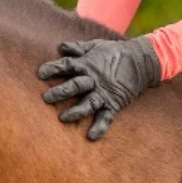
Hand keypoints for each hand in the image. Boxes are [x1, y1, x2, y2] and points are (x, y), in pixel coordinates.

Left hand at [37, 36, 162, 140]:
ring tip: (63, 118)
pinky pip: (106, 117)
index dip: (53, 69)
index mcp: (86, 64)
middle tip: (45, 98)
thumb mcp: (95, 45)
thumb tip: (61, 47)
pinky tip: (91, 137)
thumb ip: (78, 48)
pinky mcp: (113, 103)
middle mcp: (93, 80)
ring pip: (88, 103)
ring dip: (75, 111)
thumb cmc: (115, 51)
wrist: (141, 60)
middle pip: (74, 85)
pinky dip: (100, 127)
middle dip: (60, 91)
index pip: (66, 66)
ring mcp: (103, 93)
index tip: (40, 74)